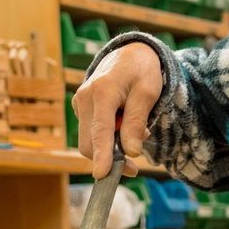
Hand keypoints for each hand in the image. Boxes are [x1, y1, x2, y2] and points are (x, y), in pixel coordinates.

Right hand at [75, 43, 163, 176]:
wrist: (130, 54)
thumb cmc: (142, 71)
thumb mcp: (148, 93)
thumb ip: (137, 121)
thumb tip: (131, 151)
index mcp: (103, 91)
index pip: (100, 130)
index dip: (102, 155)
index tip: (102, 175)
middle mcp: (85, 97)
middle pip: (89, 142)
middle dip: (110, 157)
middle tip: (135, 165)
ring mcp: (80, 102)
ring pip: (90, 139)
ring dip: (112, 146)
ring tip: (136, 131)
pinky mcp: (80, 107)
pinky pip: (91, 132)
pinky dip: (108, 136)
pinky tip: (123, 124)